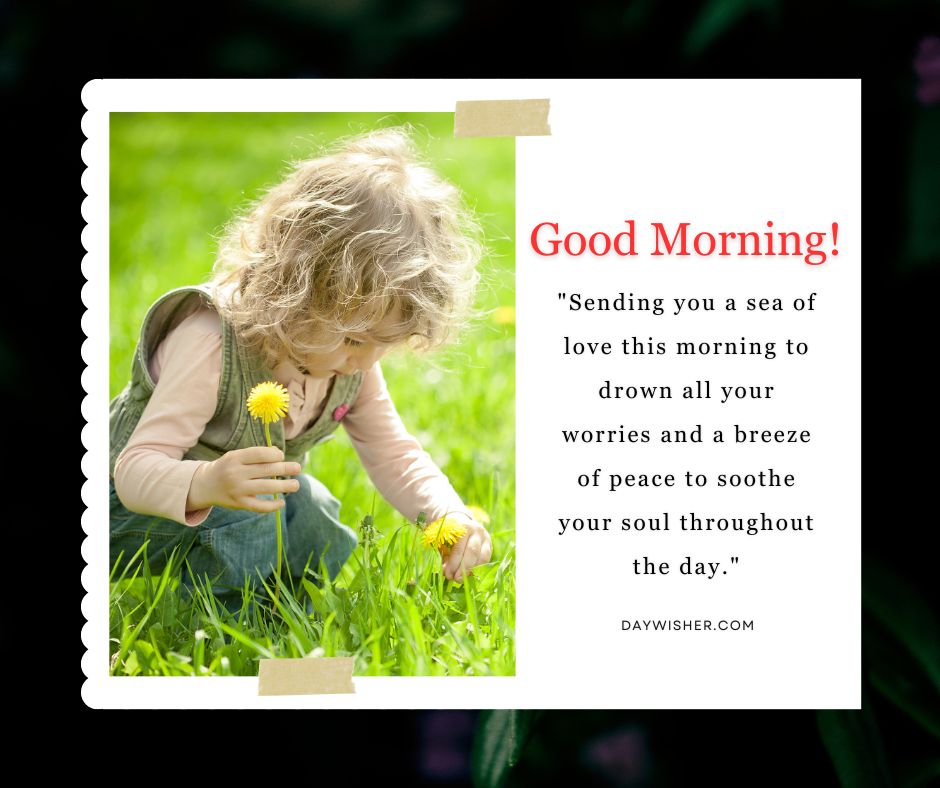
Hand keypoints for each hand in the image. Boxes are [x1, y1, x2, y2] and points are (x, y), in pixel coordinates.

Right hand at [186, 446, 301, 512]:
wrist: (206, 485)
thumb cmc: (228, 467)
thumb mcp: (237, 456)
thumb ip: (256, 454)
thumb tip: (278, 453)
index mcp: (235, 458)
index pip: (260, 454)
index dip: (274, 454)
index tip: (281, 456)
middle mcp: (235, 473)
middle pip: (265, 470)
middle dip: (284, 468)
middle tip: (298, 468)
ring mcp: (237, 489)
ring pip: (265, 487)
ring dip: (284, 486)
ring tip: (296, 485)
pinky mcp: (239, 503)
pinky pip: (259, 506)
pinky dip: (272, 506)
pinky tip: (282, 502)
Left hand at [442, 517, 492, 581]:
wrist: (459, 521)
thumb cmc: (447, 533)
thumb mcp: (442, 541)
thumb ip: (443, 555)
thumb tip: (445, 572)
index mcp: (461, 527)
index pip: (459, 547)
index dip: (453, 563)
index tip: (448, 574)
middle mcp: (476, 530)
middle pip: (472, 552)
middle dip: (464, 569)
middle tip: (456, 579)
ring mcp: (485, 537)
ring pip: (483, 557)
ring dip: (472, 570)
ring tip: (462, 578)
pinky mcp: (489, 544)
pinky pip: (486, 559)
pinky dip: (478, 568)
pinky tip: (469, 574)